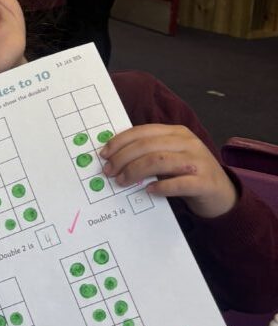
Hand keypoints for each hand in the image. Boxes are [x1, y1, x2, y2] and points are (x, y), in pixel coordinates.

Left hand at [99, 123, 236, 218]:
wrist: (222, 194)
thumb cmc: (188, 174)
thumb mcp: (170, 156)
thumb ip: (149, 152)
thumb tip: (114, 157)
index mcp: (177, 133)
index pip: (143, 131)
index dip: (120, 141)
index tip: (104, 154)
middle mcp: (188, 143)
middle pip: (148, 146)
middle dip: (123, 158)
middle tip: (109, 172)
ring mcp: (198, 162)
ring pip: (159, 161)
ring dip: (135, 171)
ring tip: (123, 181)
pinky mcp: (205, 182)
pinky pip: (178, 183)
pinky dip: (160, 187)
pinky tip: (148, 190)